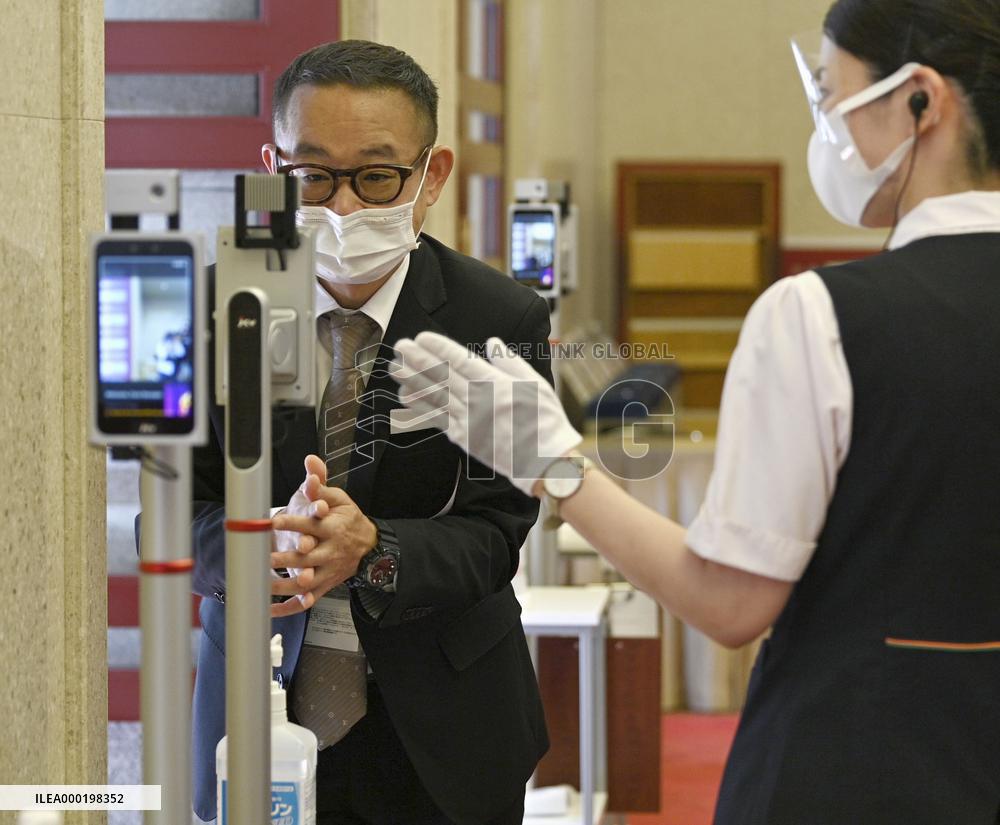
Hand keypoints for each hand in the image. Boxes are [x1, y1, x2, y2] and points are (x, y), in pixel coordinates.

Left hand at [269, 454, 377, 616]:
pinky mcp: (323, 585)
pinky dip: (288, 607)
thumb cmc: (348, 520)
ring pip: (305, 582)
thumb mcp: (339, 498)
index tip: (274, 521)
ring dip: (283, 584)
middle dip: (286, 558)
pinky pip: (306, 600)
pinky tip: (269, 608)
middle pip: (307, 557)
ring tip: (261, 583)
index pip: (311, 524)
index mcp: (332, 527)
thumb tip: (310, 462)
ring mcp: (327, 571)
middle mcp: (330, 551)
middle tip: (264, 558)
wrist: (369, 546)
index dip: (293, 523)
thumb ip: (320, 483)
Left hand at [391, 332, 581, 495]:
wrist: (545, 461)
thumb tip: (492, 343)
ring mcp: (468, 421)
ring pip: (435, 396)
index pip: (460, 361)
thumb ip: (510, 362)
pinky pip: (437, 420)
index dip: (439, 348)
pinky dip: (420, 409)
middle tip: (400, 347)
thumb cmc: (545, 422)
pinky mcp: (464, 438)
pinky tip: (406, 399)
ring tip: (396, 369)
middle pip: (442, 376)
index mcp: (495, 384)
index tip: (421, 338)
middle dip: (418, 360)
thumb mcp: (535, 383)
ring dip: (413, 381)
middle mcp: (477, 401)